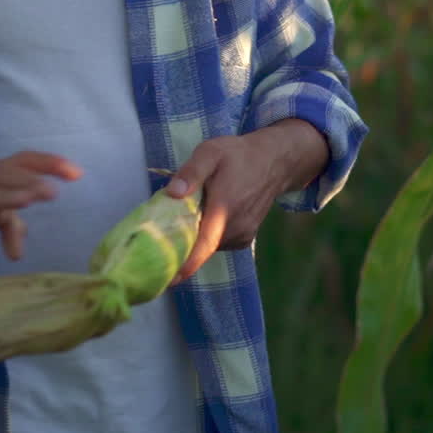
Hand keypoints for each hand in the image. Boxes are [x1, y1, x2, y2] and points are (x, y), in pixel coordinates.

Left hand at [165, 119, 327, 284]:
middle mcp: (236, 228)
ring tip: (183, 221)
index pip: (203, 246)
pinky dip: (208, 237)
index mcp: (224, 208)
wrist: (273, 162)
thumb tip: (173, 193)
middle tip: (159, 238)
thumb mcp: (210, 152)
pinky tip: (205, 219)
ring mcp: (243, 235)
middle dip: (180, 246)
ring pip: (210, 246)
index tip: (165, 279)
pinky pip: (219, 243)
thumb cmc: (237, 155)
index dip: (184, 265)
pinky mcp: (246, 238)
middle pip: (201, 247)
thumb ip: (191, 172)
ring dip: (195, 239)